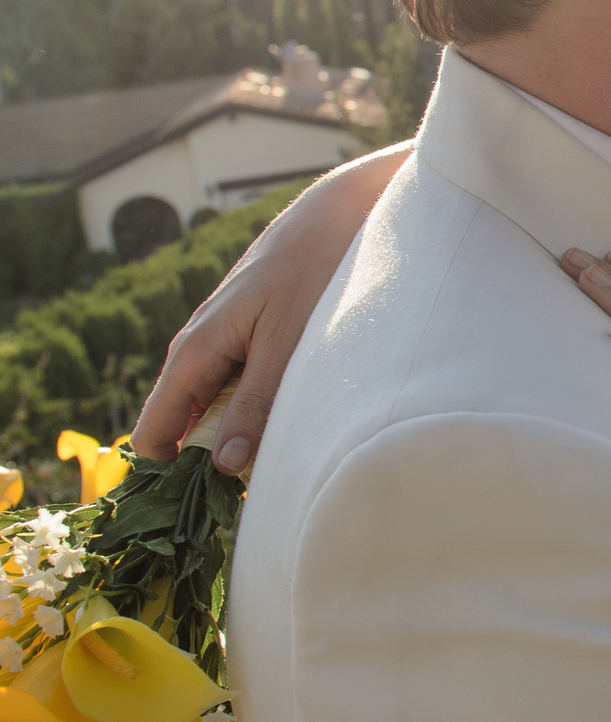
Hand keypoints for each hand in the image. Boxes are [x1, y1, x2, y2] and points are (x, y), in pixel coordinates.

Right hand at [133, 143, 412, 473]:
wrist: (344, 212)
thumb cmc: (316, 274)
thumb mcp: (289, 347)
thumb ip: (257, 406)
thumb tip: (225, 467)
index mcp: (195, 350)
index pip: (156, 429)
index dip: (168, 472)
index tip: (196, 508)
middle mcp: (202, 345)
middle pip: (188, 422)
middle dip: (213, 459)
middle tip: (254, 497)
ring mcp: (228, 338)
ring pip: (221, 404)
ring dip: (244, 433)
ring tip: (281, 464)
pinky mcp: (257, 333)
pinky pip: (245, 384)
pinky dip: (263, 406)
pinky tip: (297, 418)